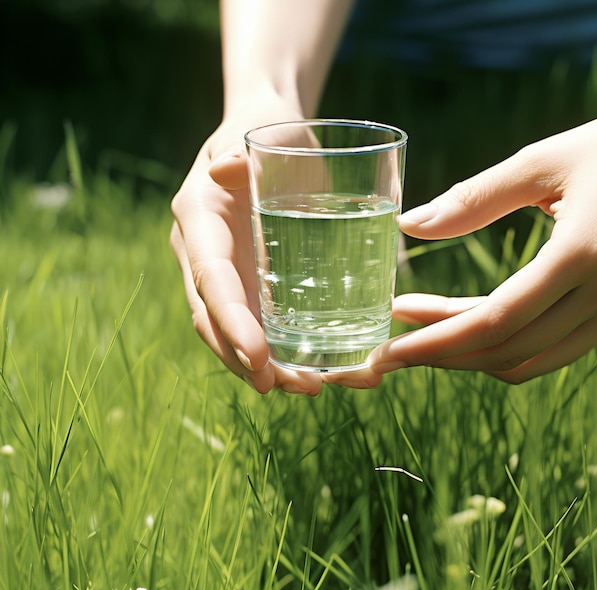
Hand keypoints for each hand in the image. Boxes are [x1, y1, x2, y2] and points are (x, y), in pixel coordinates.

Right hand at [170, 101, 323, 394]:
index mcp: (200, 222)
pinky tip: (330, 367)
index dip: (230, 322)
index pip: (210, 280)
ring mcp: (231, 275)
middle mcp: (207, 256)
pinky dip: (291, 351)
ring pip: (241, 333)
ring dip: (273, 367)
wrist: (275, 136)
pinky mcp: (257, 283)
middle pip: (218, 322)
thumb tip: (225, 166)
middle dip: (250, 361)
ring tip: (317, 386)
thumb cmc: (270, 130)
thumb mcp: (260, 129)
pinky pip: (267, 325)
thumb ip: (241, 149)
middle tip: (295, 387)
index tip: (259, 358)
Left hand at [366, 110, 596, 382]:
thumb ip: (474, 197)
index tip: (387, 348)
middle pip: (505, 349)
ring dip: (468, 353)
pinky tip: (465, 321)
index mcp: (582, 253)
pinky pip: (550, 347)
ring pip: (529, 358)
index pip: (493, 320)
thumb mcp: (547, 160)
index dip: (434, 341)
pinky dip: (501, 345)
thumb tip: (408, 225)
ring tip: (418, 329)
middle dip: (439, 353)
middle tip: (390, 345)